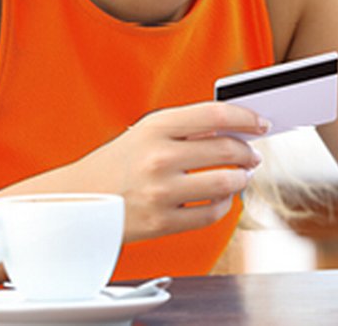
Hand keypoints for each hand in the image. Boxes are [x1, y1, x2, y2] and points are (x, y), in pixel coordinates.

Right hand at [77, 101, 268, 241]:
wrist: (76, 200)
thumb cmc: (117, 165)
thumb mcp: (145, 133)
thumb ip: (187, 128)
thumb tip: (236, 129)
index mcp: (156, 127)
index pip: (216, 114)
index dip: (246, 118)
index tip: (261, 123)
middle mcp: (159, 157)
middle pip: (227, 150)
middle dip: (248, 153)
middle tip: (253, 155)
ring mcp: (161, 191)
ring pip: (226, 183)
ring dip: (241, 179)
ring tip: (240, 177)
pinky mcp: (162, 222)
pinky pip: (212, 213)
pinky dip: (224, 205)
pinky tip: (221, 198)